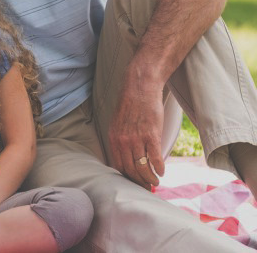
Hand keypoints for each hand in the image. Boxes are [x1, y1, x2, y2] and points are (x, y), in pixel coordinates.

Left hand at [107, 64, 164, 187]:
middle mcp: (123, 141)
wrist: (140, 87)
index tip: (134, 185)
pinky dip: (159, 168)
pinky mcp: (151, 134)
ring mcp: (137, 138)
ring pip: (142, 167)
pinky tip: (162, 172)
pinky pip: (155, 158)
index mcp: (114, 139)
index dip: (127, 179)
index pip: (118, 166)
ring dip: (150, 178)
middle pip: (130, 170)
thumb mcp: (118, 123)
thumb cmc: (130, 105)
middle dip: (139, 182)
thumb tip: (126, 156)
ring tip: (155, 182)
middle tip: (147, 188)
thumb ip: (120, 140)